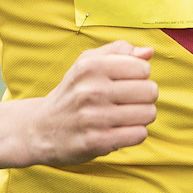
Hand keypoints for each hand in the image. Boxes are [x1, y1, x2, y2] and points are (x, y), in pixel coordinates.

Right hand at [27, 40, 156, 165]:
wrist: (42, 128)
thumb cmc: (73, 92)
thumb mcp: (88, 62)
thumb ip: (120, 51)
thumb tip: (149, 52)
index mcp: (92, 66)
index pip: (143, 68)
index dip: (140, 77)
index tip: (127, 83)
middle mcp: (92, 90)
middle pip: (150, 91)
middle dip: (144, 98)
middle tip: (127, 102)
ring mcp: (94, 117)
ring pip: (148, 114)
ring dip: (141, 117)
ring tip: (124, 116)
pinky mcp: (97, 141)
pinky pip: (139, 135)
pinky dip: (134, 134)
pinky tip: (120, 131)